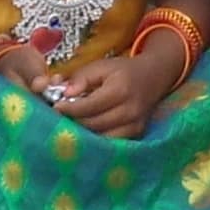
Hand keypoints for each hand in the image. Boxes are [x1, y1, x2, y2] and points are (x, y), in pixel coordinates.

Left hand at [41, 51, 160, 138]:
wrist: (153, 77)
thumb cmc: (123, 71)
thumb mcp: (102, 66)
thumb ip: (82, 78)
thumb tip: (65, 94)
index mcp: (120, 90)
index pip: (89, 106)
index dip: (69, 109)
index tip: (55, 108)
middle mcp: (129, 111)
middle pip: (93, 124)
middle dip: (73, 122)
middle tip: (59, 119)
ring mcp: (134, 125)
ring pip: (101, 137)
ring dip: (83, 133)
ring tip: (71, 125)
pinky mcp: (137, 134)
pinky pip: (111, 143)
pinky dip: (97, 139)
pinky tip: (87, 132)